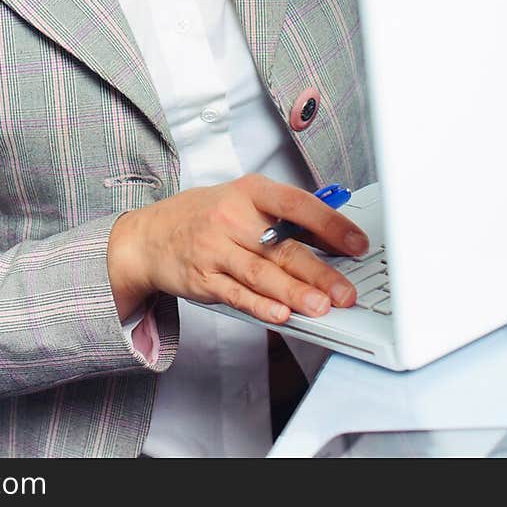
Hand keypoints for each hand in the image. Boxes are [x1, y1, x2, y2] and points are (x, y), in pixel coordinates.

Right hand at [106, 173, 368, 326]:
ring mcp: (215, 249)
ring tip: (322, 306)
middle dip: (319, 271)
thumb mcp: (242, 200)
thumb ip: (283, 216)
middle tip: (346, 291)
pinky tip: (280, 313)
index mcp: (249, 192)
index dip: (329, 224)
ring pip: (261, 273)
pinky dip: (259, 304)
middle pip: (282, 246)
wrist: (149, 234)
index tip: (357, 242)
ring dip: (294, 292)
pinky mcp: (203, 278)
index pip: (296, 204)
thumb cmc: (206, 216)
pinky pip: (235, 293)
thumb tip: (332, 236)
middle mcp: (232, 218)